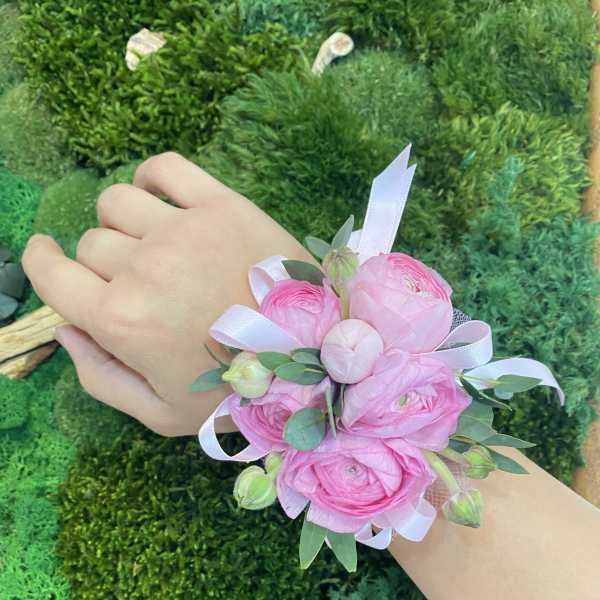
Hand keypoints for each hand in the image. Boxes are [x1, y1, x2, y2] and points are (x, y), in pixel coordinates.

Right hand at [22, 152, 310, 435]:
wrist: (315, 357)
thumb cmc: (236, 391)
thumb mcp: (160, 413)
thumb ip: (100, 377)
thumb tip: (66, 331)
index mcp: (121, 321)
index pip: (51, 274)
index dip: (39, 262)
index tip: (44, 254)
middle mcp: (143, 268)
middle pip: (91, 243)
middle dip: (102, 264)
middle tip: (139, 284)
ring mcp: (184, 230)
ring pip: (116, 202)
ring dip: (120, 221)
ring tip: (148, 241)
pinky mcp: (223, 205)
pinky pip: (167, 167)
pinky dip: (151, 175)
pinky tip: (158, 195)